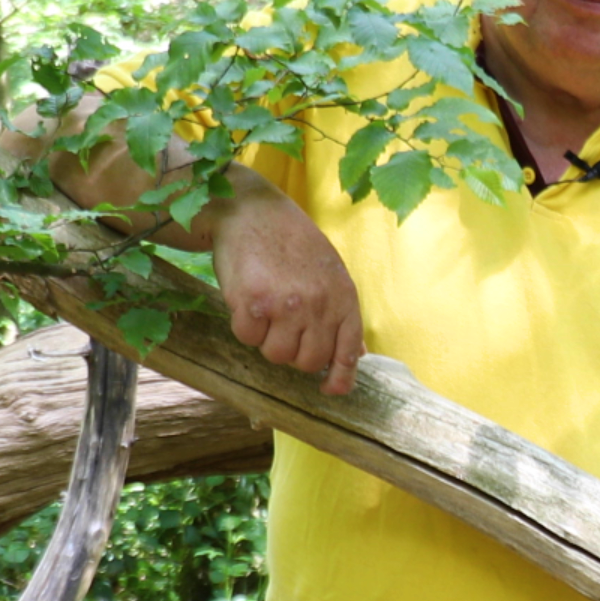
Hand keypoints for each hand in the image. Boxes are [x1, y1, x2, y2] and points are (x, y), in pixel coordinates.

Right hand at [206, 168, 364, 395]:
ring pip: (276, 355)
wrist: (251, 210)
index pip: (347, 351)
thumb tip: (355, 355)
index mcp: (343, 297)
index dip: (340, 378)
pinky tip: (247, 299)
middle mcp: (319, 305)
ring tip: (266, 307)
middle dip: (293, 352)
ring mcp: (287, 306)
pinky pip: (248, 339)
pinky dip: (244, 326)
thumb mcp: (329, 271)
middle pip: (308, 362)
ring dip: (267, 339)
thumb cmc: (291, 241)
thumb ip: (340, 311)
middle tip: (283, 326)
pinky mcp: (253, 304)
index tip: (330, 390)